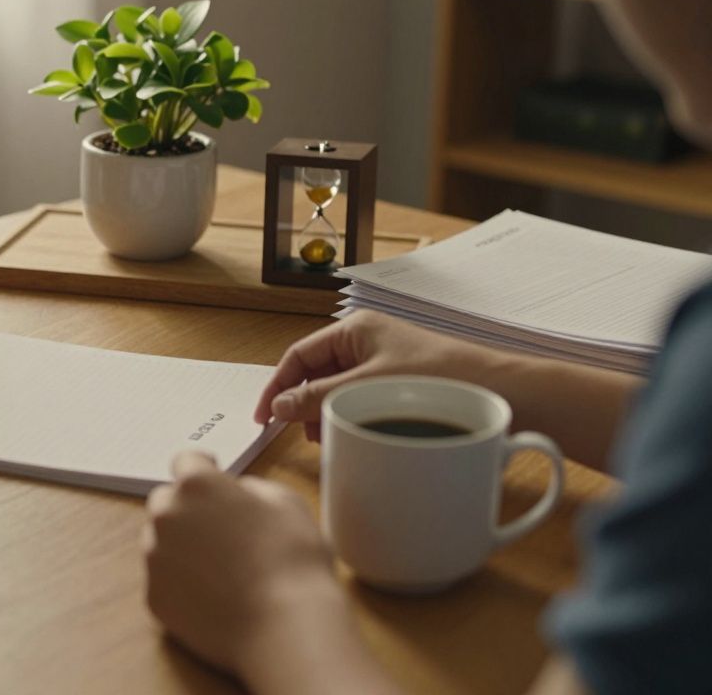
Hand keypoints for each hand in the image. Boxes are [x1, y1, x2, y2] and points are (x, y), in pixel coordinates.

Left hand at [143, 452, 336, 678]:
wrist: (284, 626)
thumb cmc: (292, 560)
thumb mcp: (284, 500)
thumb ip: (249, 487)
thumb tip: (235, 494)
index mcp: (196, 485)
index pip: (186, 461)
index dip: (204, 467)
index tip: (212, 476)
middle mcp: (166, 516)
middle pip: (166, 501)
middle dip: (187, 508)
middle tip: (220, 529)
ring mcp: (155, 558)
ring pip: (159, 541)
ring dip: (181, 545)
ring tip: (221, 568)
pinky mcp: (154, 596)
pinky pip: (163, 579)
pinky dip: (180, 582)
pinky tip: (213, 594)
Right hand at [255, 311, 494, 440]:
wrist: (502, 392)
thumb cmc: (440, 380)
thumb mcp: (367, 390)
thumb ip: (317, 398)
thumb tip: (278, 407)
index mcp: (355, 329)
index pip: (298, 355)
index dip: (277, 386)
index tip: (264, 416)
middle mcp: (367, 339)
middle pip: (315, 370)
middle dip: (300, 401)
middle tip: (292, 432)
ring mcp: (383, 360)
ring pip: (336, 386)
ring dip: (323, 411)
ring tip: (322, 437)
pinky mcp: (399, 381)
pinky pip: (358, 396)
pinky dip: (346, 415)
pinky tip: (350, 434)